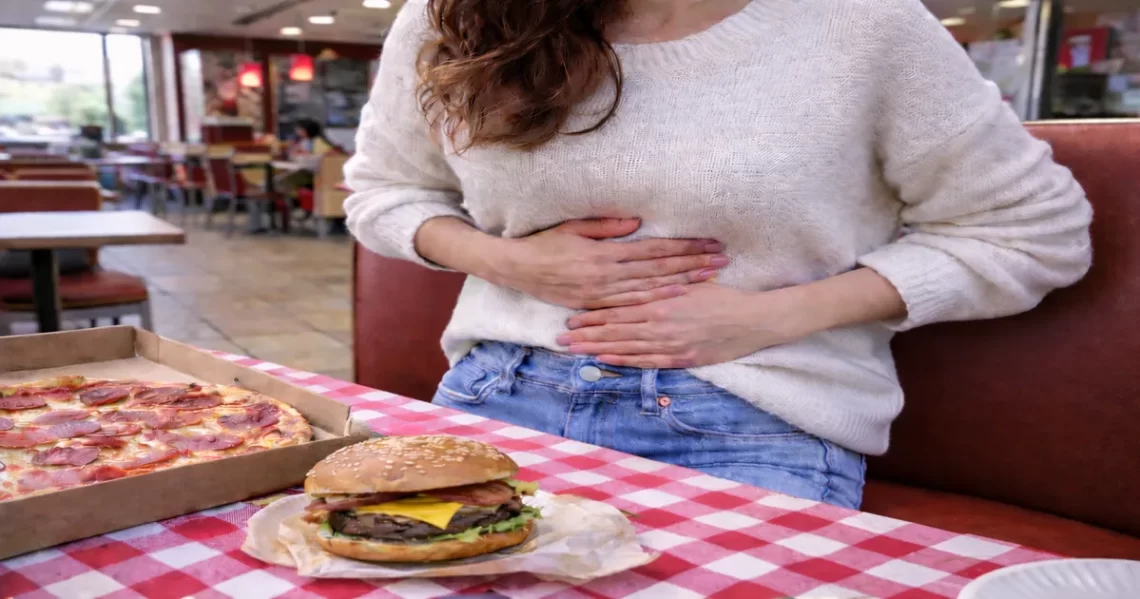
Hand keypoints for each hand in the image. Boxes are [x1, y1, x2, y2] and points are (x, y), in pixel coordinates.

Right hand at [483, 218, 728, 309]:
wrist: (516, 269)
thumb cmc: (544, 243)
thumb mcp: (574, 227)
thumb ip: (606, 226)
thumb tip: (636, 223)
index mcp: (604, 254)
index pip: (653, 251)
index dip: (683, 248)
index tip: (707, 243)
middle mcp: (606, 276)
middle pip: (658, 271)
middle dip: (692, 265)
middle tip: (721, 260)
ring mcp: (601, 294)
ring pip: (650, 290)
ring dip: (681, 284)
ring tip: (708, 278)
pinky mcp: (594, 306)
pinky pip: (631, 306)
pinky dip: (655, 303)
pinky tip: (675, 299)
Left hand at [556, 283, 807, 367]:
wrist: (753, 320)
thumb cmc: (725, 297)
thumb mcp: (693, 282)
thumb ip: (666, 281)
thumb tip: (645, 273)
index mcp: (661, 300)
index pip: (619, 308)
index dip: (594, 314)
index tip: (573, 316)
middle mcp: (660, 322)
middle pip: (616, 328)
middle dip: (587, 333)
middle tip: (563, 337)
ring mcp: (669, 343)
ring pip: (626, 346)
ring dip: (598, 348)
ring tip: (576, 350)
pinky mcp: (680, 358)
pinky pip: (646, 361)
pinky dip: (624, 360)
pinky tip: (607, 360)